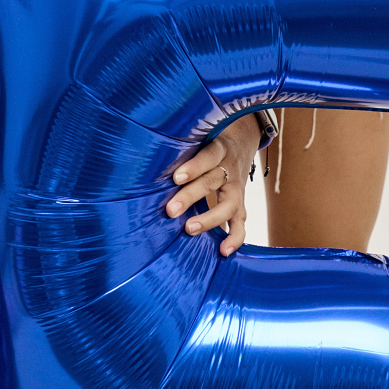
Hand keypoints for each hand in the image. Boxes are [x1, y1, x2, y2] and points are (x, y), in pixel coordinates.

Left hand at [165, 114, 261, 257]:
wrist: (242, 140)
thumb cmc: (209, 144)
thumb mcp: (200, 138)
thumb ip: (181, 149)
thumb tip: (146, 163)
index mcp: (219, 149)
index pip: (208, 156)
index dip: (194, 167)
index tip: (176, 178)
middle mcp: (230, 168)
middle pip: (213, 181)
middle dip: (191, 196)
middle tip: (171, 210)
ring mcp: (237, 188)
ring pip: (229, 204)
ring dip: (210, 219)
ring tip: (189, 229)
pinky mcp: (240, 202)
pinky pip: (241, 222)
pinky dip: (235, 237)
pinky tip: (224, 250)